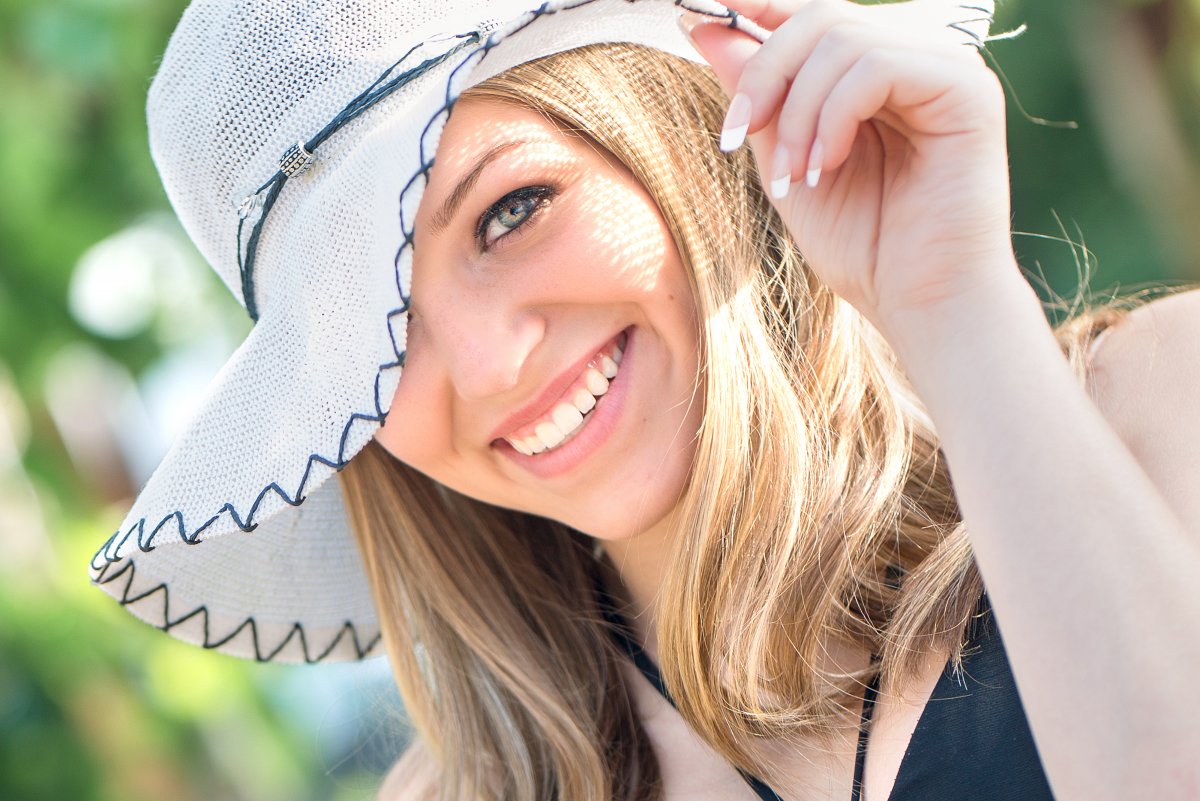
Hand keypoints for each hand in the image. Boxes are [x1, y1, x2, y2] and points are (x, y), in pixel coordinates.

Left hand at [685, 0, 1019, 336]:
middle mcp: (918, 58)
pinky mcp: (968, 90)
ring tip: (797, 178)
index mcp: (880, 74)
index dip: (758, 8)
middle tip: (737, 136)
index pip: (815, 16)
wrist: (920, 307)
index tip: (697, 15)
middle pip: (822, 18)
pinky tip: (827, 167)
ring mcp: (948, 68)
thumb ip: (758, 97)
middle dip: (764, 74)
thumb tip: (705, 26)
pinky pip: (877, 66)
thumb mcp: (785, 161)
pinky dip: (834, 117)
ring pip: (844, 39)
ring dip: (799, 113)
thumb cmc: (863, 247)